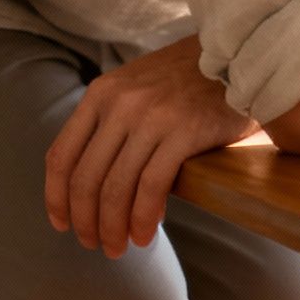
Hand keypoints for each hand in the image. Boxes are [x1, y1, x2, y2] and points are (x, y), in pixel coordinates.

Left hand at [44, 36, 258, 257]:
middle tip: (97, 245)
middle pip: (86, 178)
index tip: (63, 224)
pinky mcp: (185, 131)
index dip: (56, 197)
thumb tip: (96, 178)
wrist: (244, 53)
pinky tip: (145, 232)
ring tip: (120, 246)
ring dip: (113, 226)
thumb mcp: (139, 87)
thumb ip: (113, 120)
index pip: (61, 156)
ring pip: (116, 187)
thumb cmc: (193, 78)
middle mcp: (120, 104)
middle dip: (87, 221)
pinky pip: (151, 186)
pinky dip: (143, 217)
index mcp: (101, 94)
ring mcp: (152, 117)